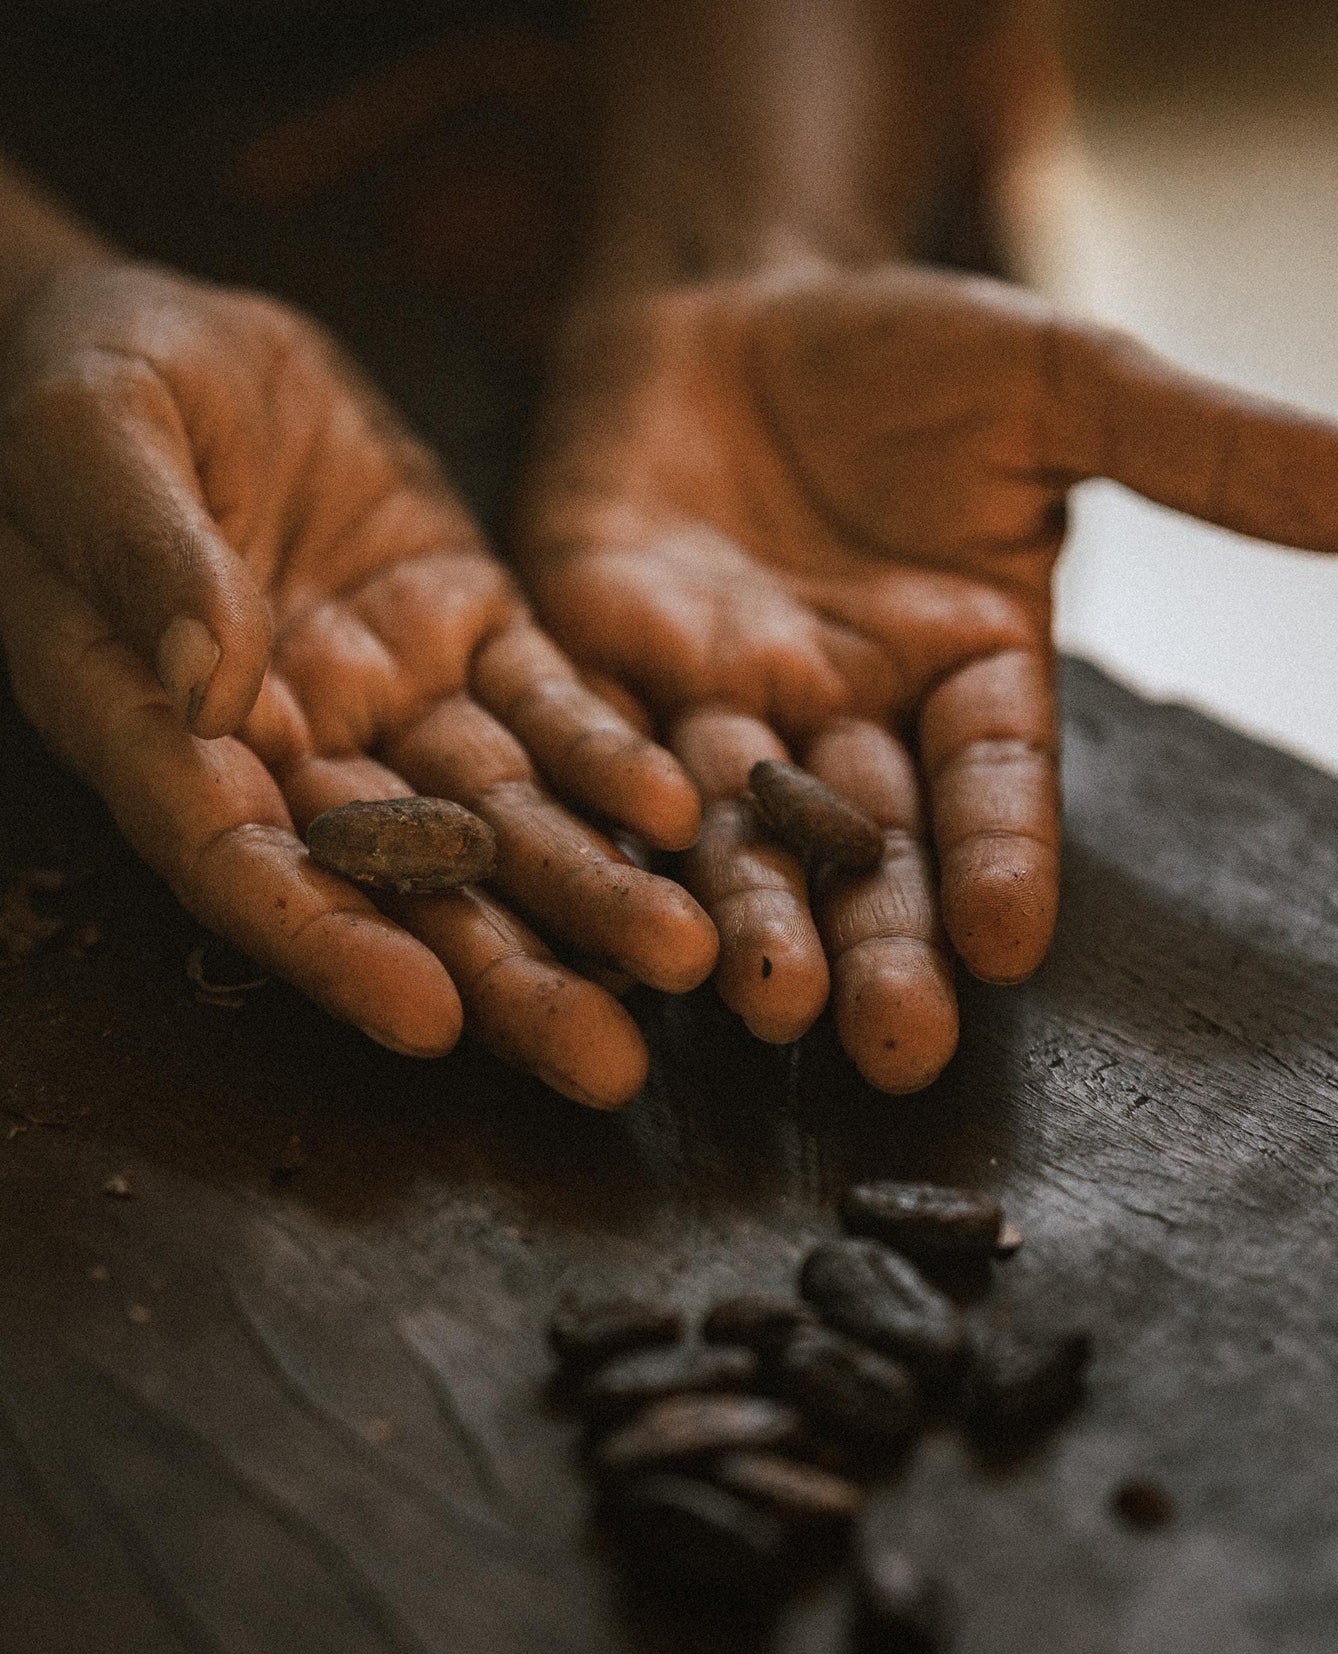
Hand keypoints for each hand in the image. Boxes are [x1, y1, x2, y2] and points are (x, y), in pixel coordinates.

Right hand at [0, 261, 714, 1105]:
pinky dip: (610, 760)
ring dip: (589, 889)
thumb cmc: (74, 380)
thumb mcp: (87, 432)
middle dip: (503, 973)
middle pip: (396, 882)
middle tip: (608, 1068)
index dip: (327, 944)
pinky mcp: (465, 627)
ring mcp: (387, 692)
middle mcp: (283, 742)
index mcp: (153, 726)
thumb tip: (210, 678)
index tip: (425, 1020)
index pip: (238, 862)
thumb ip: (143, 552)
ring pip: (496, 817)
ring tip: (688, 957)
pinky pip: (547, 708)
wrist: (161, 328)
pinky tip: (684, 810)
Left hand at [516, 264, 1337, 1091]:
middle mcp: (843, 718)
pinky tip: (625, 883)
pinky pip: (601, 753)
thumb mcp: (1058, 383)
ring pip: (733, 825)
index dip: (1005, 855)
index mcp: (962, 673)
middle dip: (880, 940)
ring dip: (750, 913)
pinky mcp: (599, 672)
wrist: (728, 306)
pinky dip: (614, 814)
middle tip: (894, 1044)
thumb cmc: (904, 350)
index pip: (991, 782)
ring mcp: (719, 706)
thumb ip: (1207, 454)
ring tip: (766, 1002)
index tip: (1013, 941)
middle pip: (865, 845)